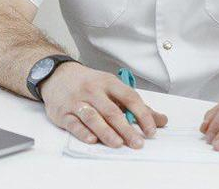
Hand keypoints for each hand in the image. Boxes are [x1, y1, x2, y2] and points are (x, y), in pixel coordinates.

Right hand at [39, 62, 167, 148]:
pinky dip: (83, 132)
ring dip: (106, 131)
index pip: (129, 97)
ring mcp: (77, 101)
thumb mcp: (112, 87)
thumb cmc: (89, 84)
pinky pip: (74, 123)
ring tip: (118, 143)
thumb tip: (161, 120)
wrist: (57, 75)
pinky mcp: (63, 112)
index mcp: (108, 82)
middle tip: (137, 143)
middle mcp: (92, 90)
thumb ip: (136, 105)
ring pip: (92, 117)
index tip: (151, 130)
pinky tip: (92, 140)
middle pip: (111, 110)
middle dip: (126, 128)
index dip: (142, 115)